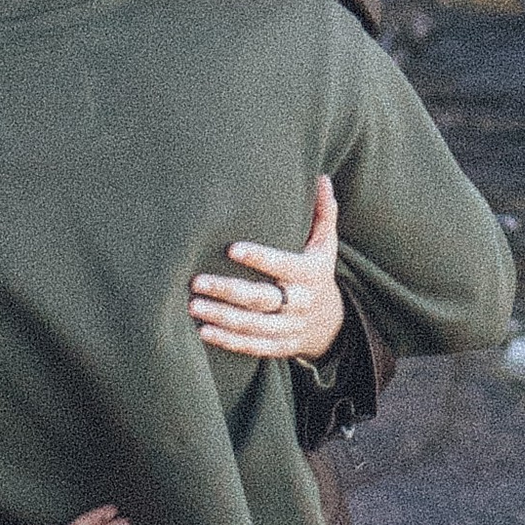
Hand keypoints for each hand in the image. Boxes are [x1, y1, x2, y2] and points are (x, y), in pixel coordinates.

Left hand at [190, 176, 345, 362]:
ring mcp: (290, 328)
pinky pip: (253, 346)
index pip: (283, 265)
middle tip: (197, 281)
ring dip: (222, 317)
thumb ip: (323, 213)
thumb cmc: (317, 272)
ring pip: (254, 325)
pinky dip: (228, 340)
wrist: (330, 322)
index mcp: (310, 274)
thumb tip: (321, 178)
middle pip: (262, 298)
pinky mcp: (279, 346)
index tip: (231, 249)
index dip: (260, 258)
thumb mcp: (325, 244)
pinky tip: (203, 331)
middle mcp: (300, 303)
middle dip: (228, 290)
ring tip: (193, 305)